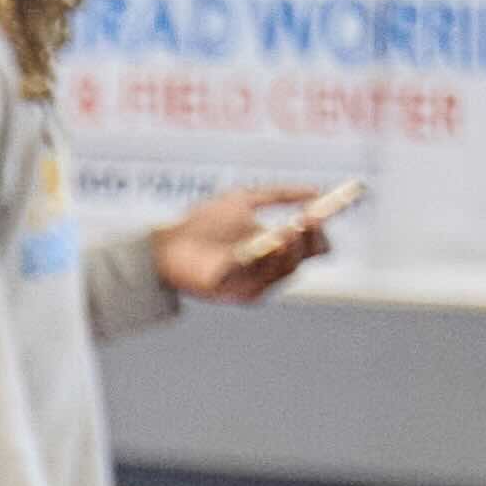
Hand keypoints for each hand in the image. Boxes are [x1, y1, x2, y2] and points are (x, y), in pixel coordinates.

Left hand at [150, 183, 340, 306]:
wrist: (165, 243)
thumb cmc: (201, 223)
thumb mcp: (243, 199)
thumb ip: (278, 194)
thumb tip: (317, 190)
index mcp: (279, 246)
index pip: (314, 245)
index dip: (320, 230)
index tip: (319, 211)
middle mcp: (273, 267)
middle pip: (306, 257)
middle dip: (308, 237)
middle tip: (305, 219)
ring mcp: (259, 283)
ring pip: (287, 268)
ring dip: (287, 248)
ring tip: (282, 230)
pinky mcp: (240, 295)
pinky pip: (261, 280)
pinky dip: (262, 263)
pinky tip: (261, 247)